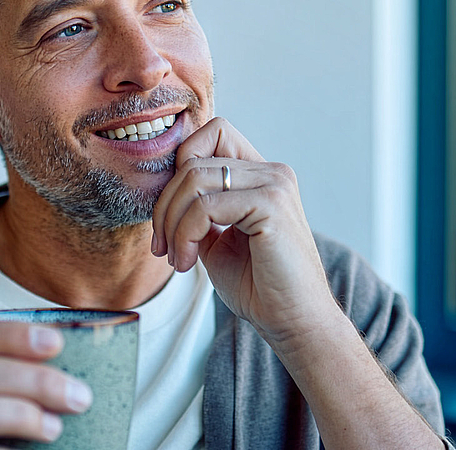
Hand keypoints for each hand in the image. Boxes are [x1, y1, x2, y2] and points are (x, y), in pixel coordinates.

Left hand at [151, 117, 337, 342]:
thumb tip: (165, 192)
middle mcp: (272, 172)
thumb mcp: (217, 240)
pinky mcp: (271, 205)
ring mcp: (274, 184)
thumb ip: (197, 210)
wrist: (292, 322)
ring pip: (194, 180)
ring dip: (172, 224)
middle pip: (193, 161)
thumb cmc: (258, 287)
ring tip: (178, 259)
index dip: (180, 165)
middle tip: (163, 247)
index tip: (170, 217)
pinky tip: (189, 262)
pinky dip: (185, 234)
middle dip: (164, 206)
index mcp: (262, 175)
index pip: (212, 133)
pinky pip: (205, 206)